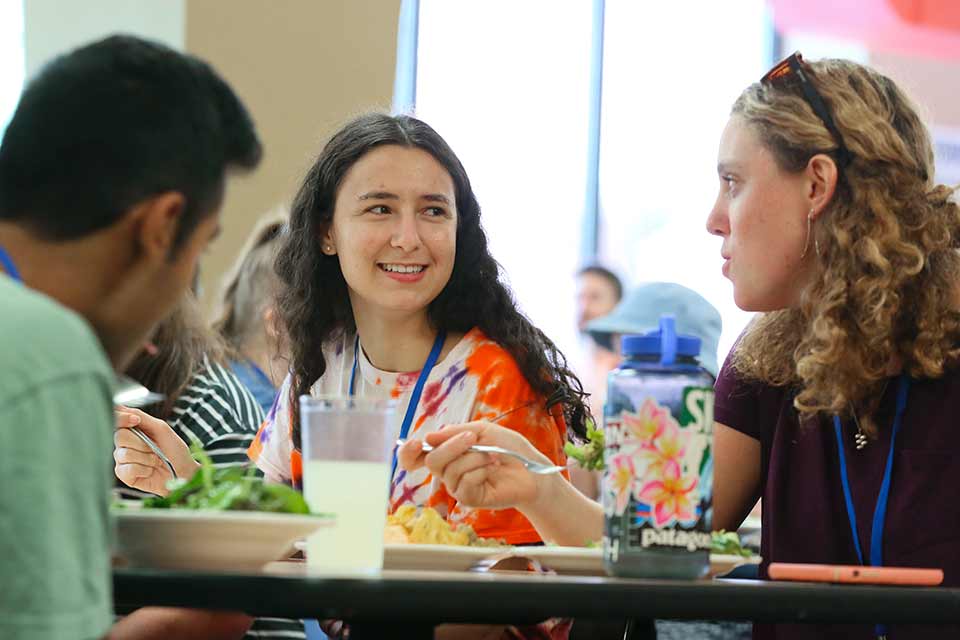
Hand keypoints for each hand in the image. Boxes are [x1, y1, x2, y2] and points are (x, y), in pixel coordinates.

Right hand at [114, 406, 197, 495]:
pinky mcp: (124, 474)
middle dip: (141, 443)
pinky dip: (143, 469)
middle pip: (119, 436)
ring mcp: (122, 459)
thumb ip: (140, 416)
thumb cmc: (174, 450)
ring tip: (155, 461)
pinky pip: (127, 469)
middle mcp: (124, 444)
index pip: (115, 419)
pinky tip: (149, 471)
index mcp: (132, 430)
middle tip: (154, 448)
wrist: (183, 471)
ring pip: (124, 454)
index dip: (121, 418)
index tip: (135, 420)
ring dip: (146, 458)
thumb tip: (120, 407)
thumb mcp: (161, 428)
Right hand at [398, 422, 553, 511]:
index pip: (417, 456)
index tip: (415, 443)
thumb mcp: (481, 430)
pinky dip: (480, 471)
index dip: (408, 452)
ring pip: (450, 471)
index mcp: (447, 452)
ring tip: (493, 456)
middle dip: (452, 446)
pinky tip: (493, 469)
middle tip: (473, 439)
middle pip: (432, 460)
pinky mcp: (469, 499)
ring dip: (475, 458)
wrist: (531, 468)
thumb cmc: (508, 448)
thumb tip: (428, 437)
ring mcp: (458, 486)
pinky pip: (463, 484)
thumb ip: (455, 432)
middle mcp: (448, 470)